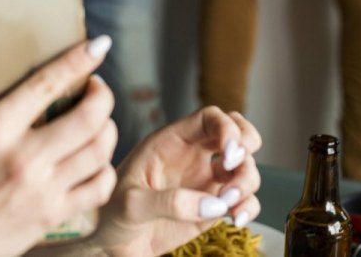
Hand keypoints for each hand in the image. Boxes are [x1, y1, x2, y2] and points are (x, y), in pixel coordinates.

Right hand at [0, 32, 117, 256]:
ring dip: (107, 128)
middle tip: (95, 87)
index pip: (48, 84)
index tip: (98, 45)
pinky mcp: (53, 216)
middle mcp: (24, 159)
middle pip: (90, 117)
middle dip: (102, 95)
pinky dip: (105, 168)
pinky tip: (93, 159)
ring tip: (97, 120)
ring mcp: (43, 190)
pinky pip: (99, 187)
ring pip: (100, 150)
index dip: (79, 60)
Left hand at [86, 107, 263, 256]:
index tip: (228, 151)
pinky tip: (236, 219)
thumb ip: (168, 202)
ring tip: (229, 204)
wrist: (112, 246)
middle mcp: (192, 157)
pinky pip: (244, 200)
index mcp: (170, 143)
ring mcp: (205, 182)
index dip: (226, 126)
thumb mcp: (130, 204)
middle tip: (233, 167)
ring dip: (247, 182)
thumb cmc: (111, 216)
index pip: (208, 117)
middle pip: (237, 133)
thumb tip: (212, 203)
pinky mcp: (213, 208)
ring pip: (244, 167)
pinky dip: (249, 207)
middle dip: (246, 146)